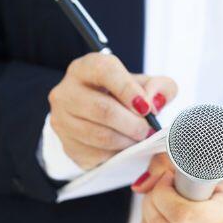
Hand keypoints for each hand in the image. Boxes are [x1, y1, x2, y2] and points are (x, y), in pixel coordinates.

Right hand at [48, 53, 176, 169]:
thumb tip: (153, 101)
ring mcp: (62, 120)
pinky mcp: (68, 146)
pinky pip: (96, 155)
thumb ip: (160, 86)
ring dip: (127, 141)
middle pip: (102, 109)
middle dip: (133, 123)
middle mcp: (67, 91)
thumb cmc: (125, 96)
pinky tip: (124, 148)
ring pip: (100, 135)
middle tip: (149, 130)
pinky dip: (116, 155)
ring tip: (139, 139)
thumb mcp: (146, 84)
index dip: (127, 89)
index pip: (103, 71)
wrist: (103, 118)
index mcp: (86, 68)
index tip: (146, 107)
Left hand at [132, 154, 222, 222]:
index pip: (183, 213)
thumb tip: (141, 185)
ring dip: (149, 208)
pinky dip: (153, 219)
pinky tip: (167, 207)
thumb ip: (173, 164)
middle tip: (162, 182)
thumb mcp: (212, 165)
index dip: (166, 192)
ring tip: (164, 192)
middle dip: (152, 199)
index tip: (171, 175)